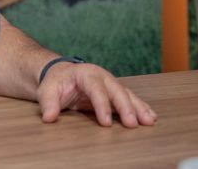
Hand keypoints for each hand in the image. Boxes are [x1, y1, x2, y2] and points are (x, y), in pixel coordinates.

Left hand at [36, 62, 156, 127]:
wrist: (62, 74)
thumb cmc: (56, 82)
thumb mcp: (47, 90)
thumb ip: (48, 103)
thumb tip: (48, 117)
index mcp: (85, 73)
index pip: (95, 89)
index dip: (101, 105)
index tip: (105, 122)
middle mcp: (102, 76)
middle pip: (116, 90)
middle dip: (126, 107)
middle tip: (132, 123)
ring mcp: (111, 84)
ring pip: (127, 94)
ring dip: (138, 108)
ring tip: (149, 121)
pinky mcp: (115, 93)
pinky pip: (131, 99)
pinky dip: (141, 107)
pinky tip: (150, 117)